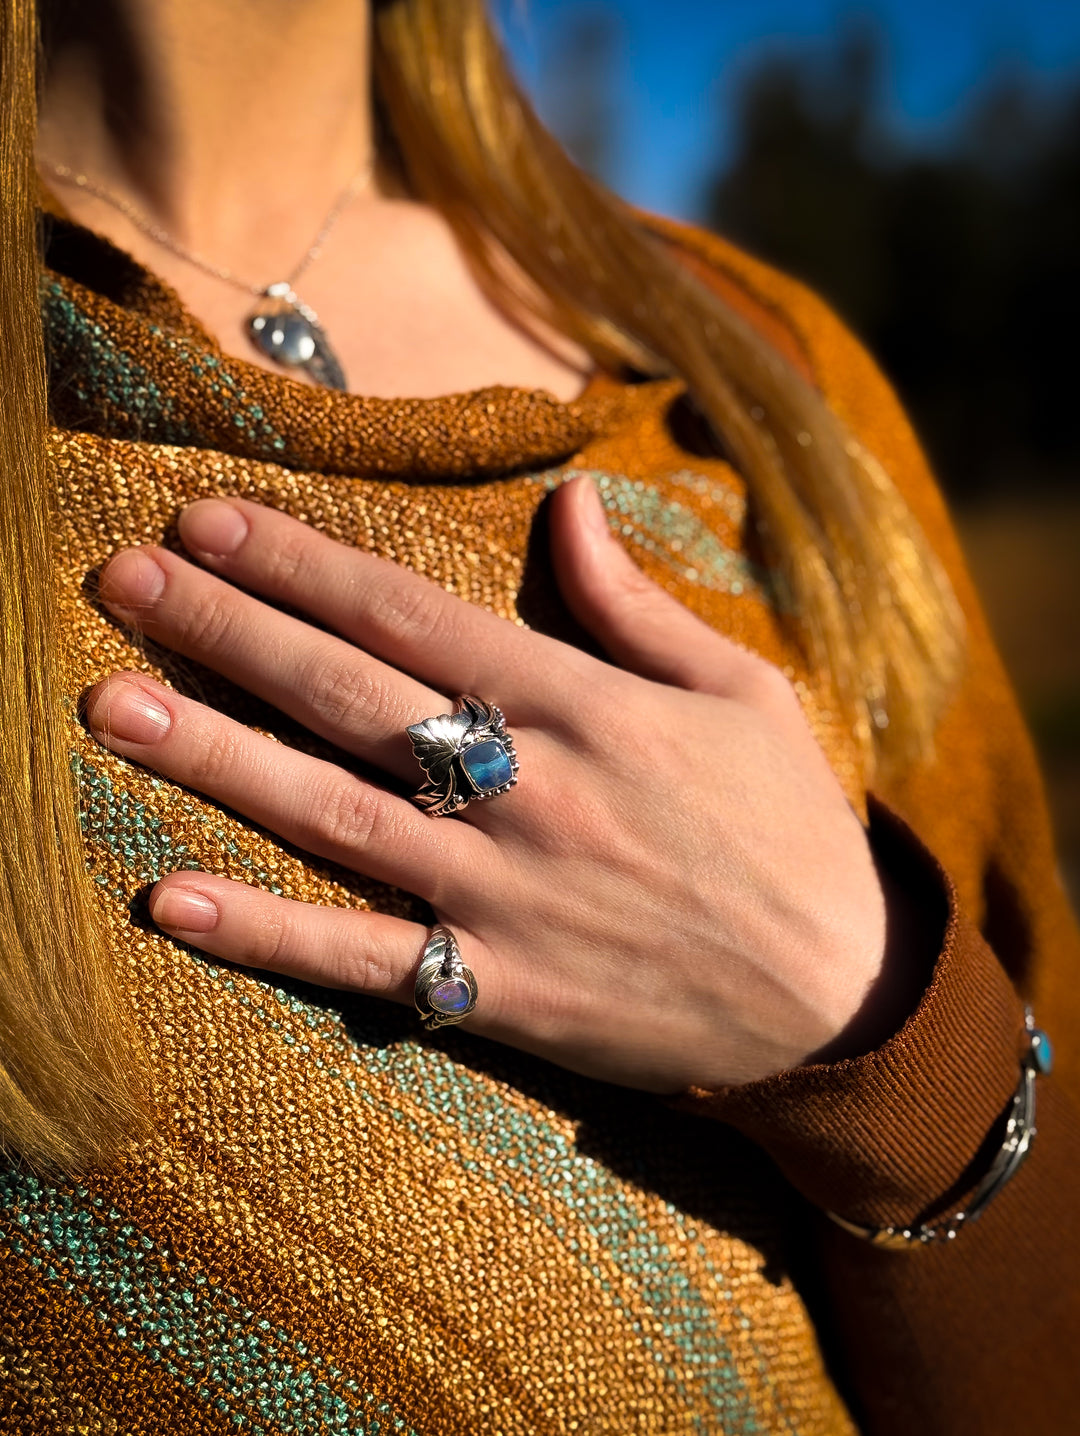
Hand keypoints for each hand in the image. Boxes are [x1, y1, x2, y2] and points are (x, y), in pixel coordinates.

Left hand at [87, 478, 912, 1093]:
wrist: (839, 995)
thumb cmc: (790, 829)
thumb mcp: (742, 690)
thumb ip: (636, 602)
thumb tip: (569, 503)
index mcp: (584, 702)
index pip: (410, 612)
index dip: (300, 562)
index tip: (207, 522)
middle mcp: (527, 789)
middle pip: (347, 695)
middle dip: (226, 631)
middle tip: (119, 582)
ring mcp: (506, 894)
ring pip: (332, 813)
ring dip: (214, 758)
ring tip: (109, 707)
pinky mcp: (499, 991)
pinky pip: (365, 961)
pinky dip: (266, 934)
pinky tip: (170, 902)